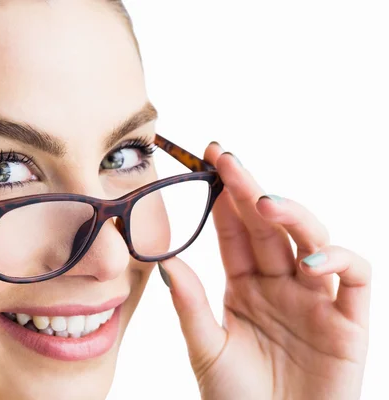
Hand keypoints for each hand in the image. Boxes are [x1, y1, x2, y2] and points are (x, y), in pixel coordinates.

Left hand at [158, 143, 370, 399]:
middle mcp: (280, 284)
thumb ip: (190, 304)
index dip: (224, 196)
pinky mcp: (348, 321)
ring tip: (265, 202)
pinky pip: (353, 276)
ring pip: (312, 238)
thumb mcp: (206, 348)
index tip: (206, 162)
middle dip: (250, 189)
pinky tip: (313, 258)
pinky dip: (340, 259)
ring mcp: (315, 299)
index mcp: (244, 285)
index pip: (235, 230)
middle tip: (227, 159)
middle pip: (269, 225)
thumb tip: (164, 259)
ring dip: (293, 215)